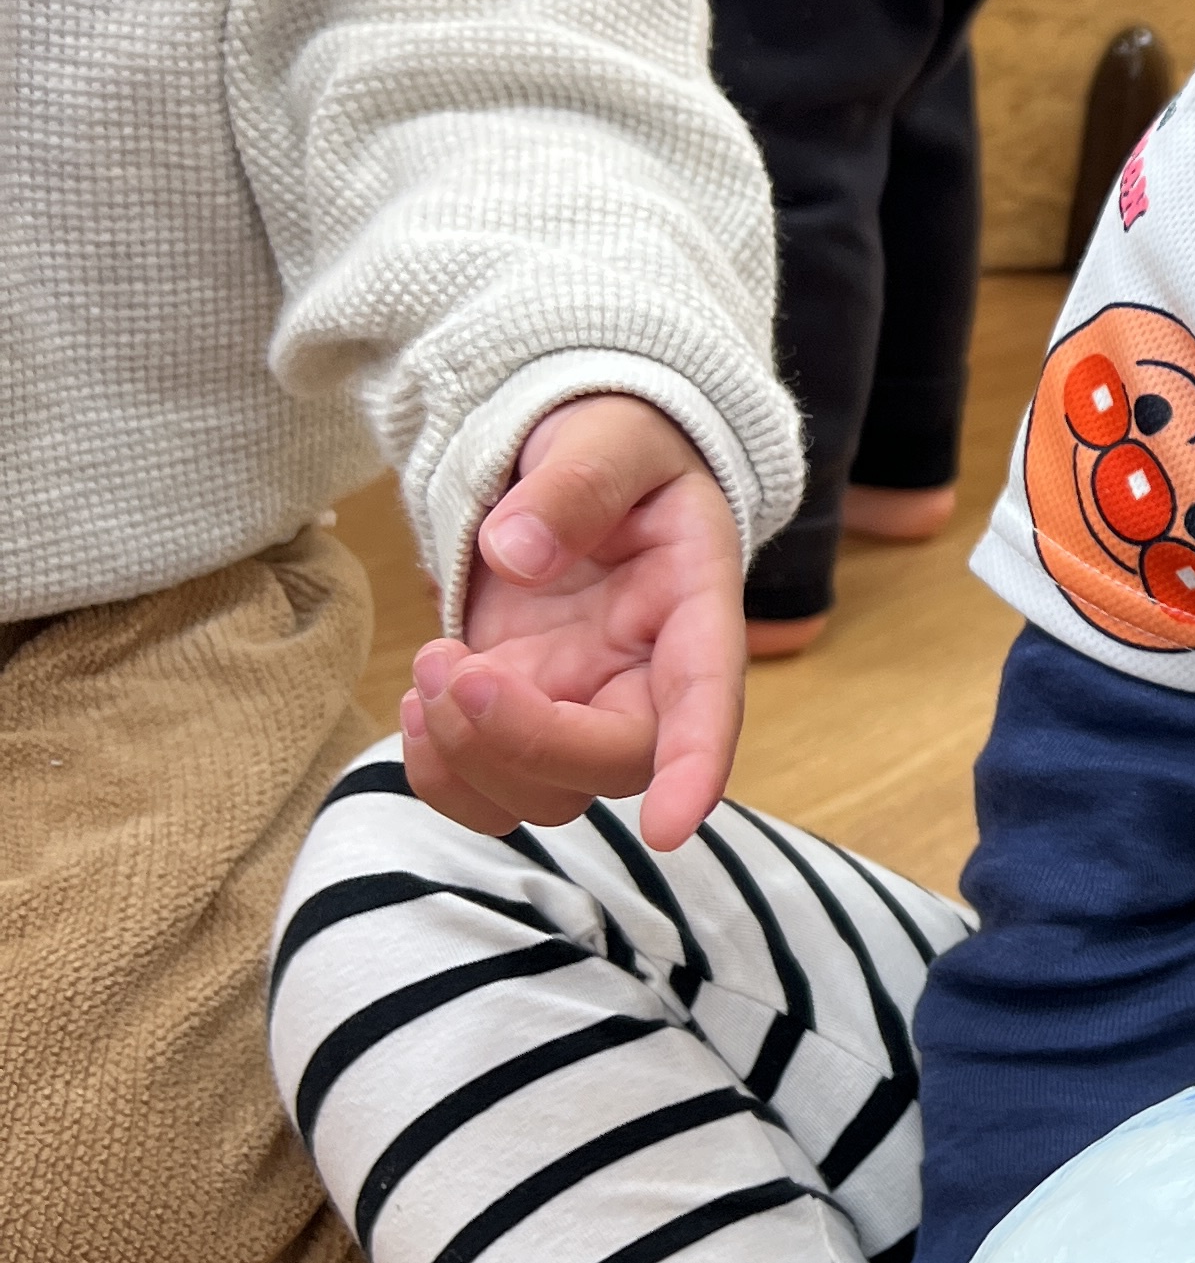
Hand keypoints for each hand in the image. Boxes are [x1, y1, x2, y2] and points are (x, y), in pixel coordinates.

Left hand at [399, 394, 747, 849]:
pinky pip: (489, 790)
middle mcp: (650, 678)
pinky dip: (440, 770)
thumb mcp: (607, 436)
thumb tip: (516, 557)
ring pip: (547, 795)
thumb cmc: (615, 444)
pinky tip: (420, 700)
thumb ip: (574, 485)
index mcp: (693, 605)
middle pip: (613, 764)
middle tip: (451, 667)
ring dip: (469, 755)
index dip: (693, 766)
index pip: (707, 699)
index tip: (669, 827)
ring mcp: (585, 706)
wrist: (582, 463)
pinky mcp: (525, 717)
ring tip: (429, 664)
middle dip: (523, 742)